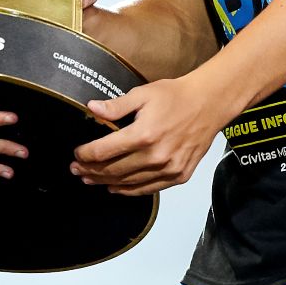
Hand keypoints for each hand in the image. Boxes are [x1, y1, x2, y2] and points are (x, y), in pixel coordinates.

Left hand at [71, 75, 222, 194]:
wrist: (209, 104)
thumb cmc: (176, 96)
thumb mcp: (143, 93)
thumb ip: (116, 106)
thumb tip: (92, 108)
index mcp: (143, 134)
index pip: (104, 151)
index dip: (85, 155)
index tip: (76, 154)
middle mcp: (155, 156)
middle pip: (113, 171)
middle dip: (91, 171)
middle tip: (76, 170)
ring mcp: (168, 169)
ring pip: (128, 183)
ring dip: (105, 183)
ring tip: (90, 180)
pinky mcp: (178, 176)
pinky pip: (148, 189)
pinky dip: (129, 191)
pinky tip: (116, 188)